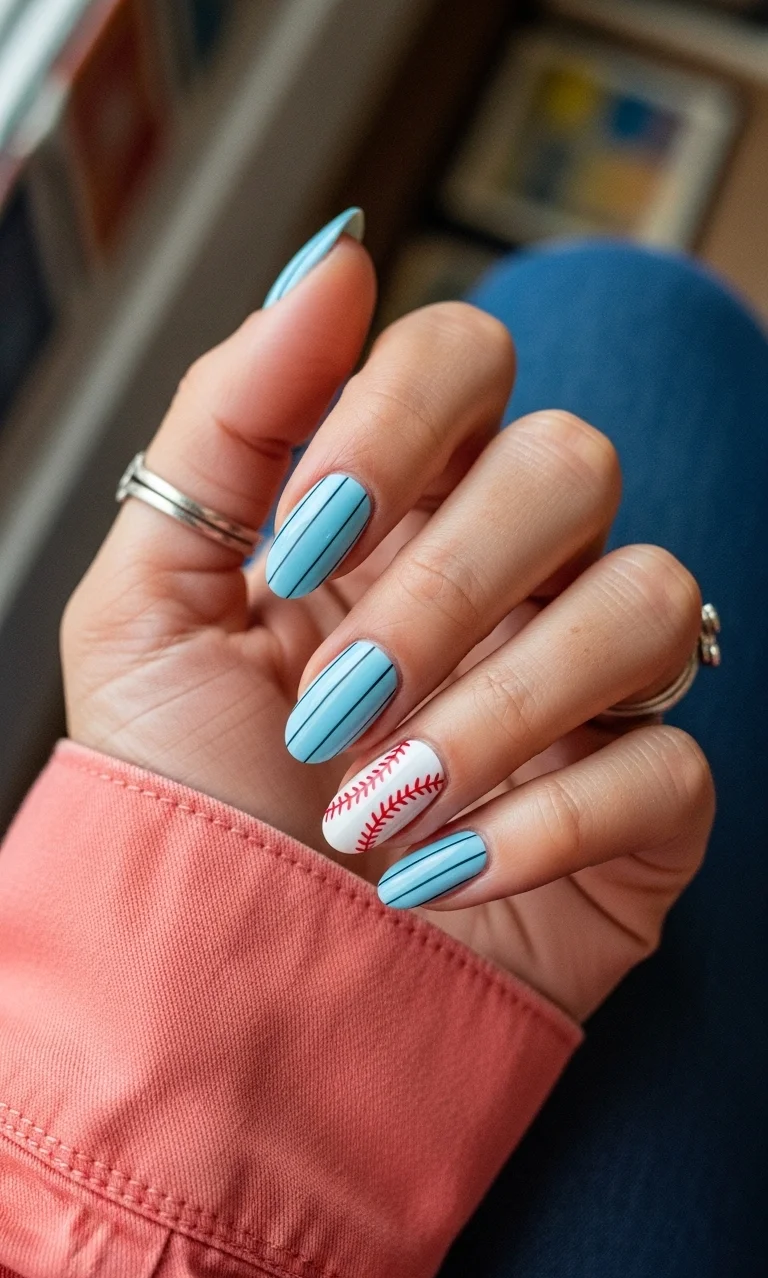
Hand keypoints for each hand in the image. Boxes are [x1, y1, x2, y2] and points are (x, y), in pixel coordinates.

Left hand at [62, 235, 713, 1020]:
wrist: (222, 995)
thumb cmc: (185, 801)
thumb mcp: (152, 605)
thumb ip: (226, 422)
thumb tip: (336, 256)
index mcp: (394, 513)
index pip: (465, 356)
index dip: (394, 422)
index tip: (299, 540)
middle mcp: (507, 578)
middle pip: (574, 462)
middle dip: (442, 590)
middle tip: (331, 709)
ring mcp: (586, 688)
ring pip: (650, 598)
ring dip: (499, 710)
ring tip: (380, 809)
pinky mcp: (642, 806)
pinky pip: (672, 761)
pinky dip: (548, 820)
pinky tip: (442, 876)